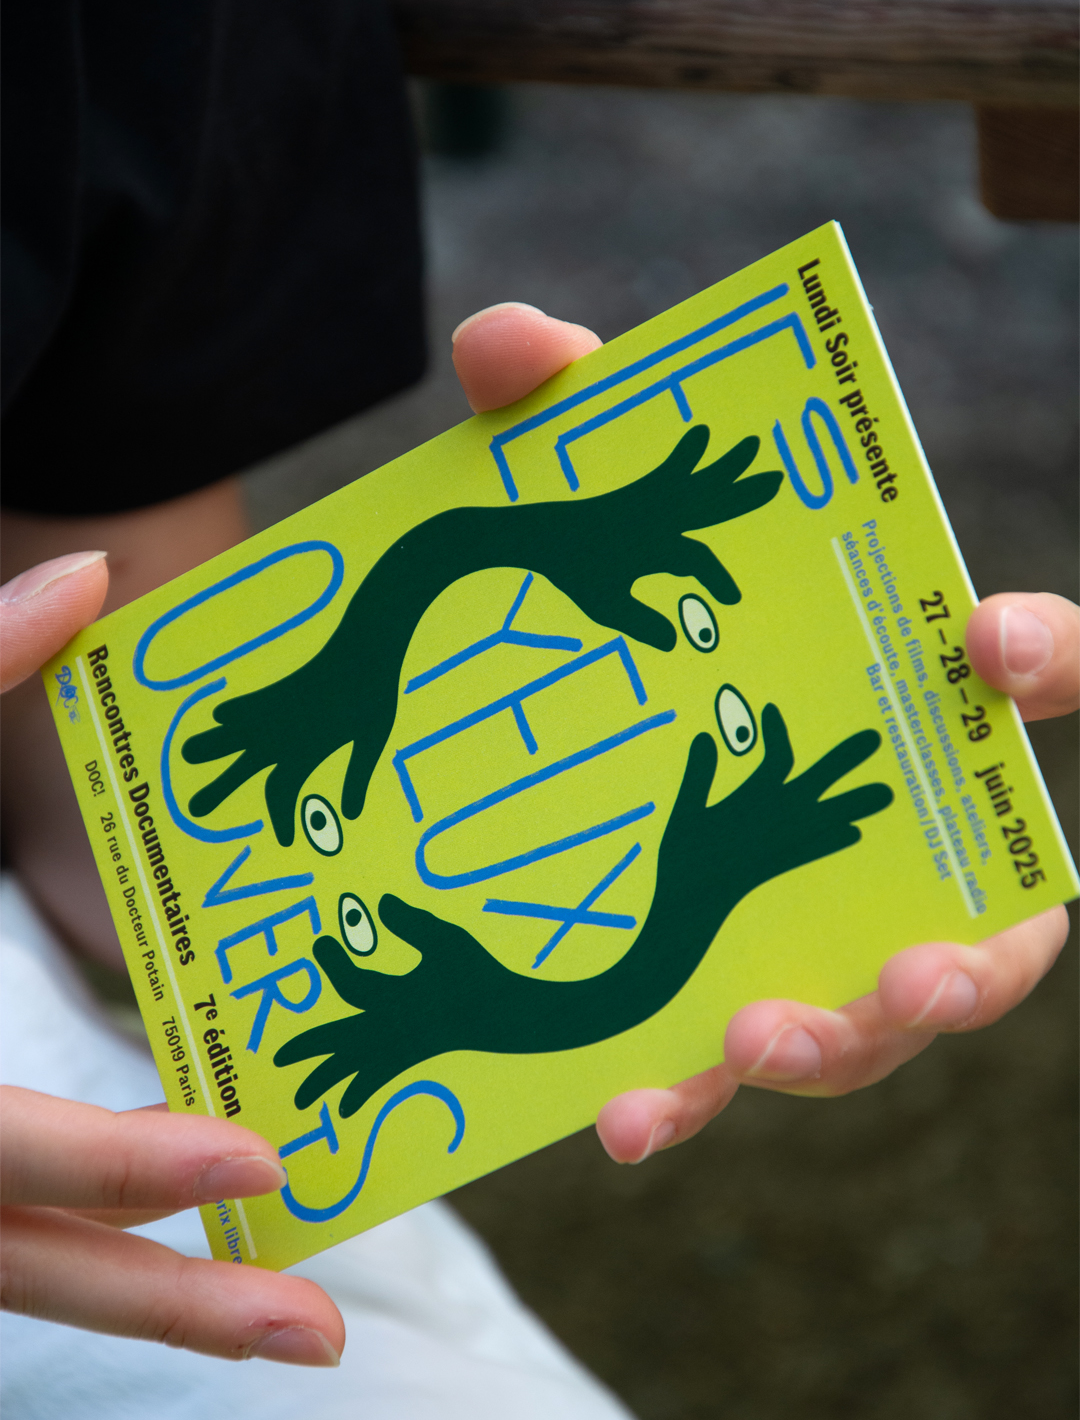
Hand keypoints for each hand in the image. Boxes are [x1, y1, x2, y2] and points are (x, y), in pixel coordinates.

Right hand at [0, 557, 342, 1363]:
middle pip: (20, 1266)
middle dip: (172, 1307)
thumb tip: (89, 573)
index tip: (263, 1164)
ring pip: (2, 1278)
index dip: (124, 1161)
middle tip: (318, 1335)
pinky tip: (157, 1251)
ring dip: (138, 1304)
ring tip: (272, 1314)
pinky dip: (67, 1255)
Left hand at [449, 304, 1075, 1164]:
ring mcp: (822, 924)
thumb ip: (569, 425)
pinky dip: (688, 1099)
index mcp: (903, 698)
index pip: (1039, 671)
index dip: (1052, 655)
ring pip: (874, 1020)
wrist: (596, 721)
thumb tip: (498, 343)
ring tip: (753, 1047)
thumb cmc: (647, 608)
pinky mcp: (732, 989)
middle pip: (995, 917)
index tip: (999, 637)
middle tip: (913, 973)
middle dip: (971, 957)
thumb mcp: (605, 510)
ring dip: (832, 1050)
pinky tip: (623, 1120)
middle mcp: (896, 829)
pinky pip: (735, 1063)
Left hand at [595, 587, 1076, 1161]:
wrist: (903, 701)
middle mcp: (903, 958)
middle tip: (758, 1036)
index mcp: (992, 905)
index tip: (914, 981)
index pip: (995, 964)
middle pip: (873, 1032)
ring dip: (713, 1085)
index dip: (964, 982)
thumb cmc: (989, 692)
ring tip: (639, 1112)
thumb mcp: (1052, 664)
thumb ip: (1055, 656)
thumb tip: (996, 641)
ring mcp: (821, 971)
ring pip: (778, 1050)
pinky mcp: (746, 965)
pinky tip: (610, 1109)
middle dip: (818, 1043)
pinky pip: (709, 1031)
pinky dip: (665, 1073)